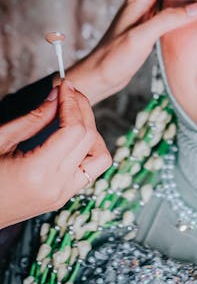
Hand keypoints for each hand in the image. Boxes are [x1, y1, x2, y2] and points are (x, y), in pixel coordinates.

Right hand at [0, 80, 110, 227]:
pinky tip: (69, 137)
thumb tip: (57, 96)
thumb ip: (33, 119)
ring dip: (91, 133)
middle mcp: (56, 186)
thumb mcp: (1, 141)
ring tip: (72, 117)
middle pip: (90, 138)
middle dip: (83, 109)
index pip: (74, 129)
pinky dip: (87, 149)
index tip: (65, 86)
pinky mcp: (62, 198)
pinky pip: (90, 170)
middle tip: (69, 93)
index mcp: (38, 172)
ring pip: (100, 157)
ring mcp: (62, 195)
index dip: (72, 102)